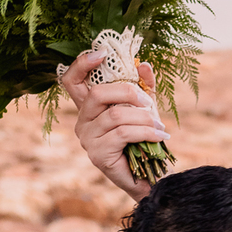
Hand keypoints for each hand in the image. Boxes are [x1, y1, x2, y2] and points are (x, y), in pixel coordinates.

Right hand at [57, 50, 170, 199]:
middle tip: (149, 103)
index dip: (81, 64)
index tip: (102, 53)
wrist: (150, 178)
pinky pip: (123, 134)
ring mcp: (87, 139)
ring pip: (116, 116)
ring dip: (143, 118)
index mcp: (89, 108)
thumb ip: (144, 86)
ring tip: (160, 127)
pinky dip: (146, 132)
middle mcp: (82, 122)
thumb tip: (144, 64)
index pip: (71, 81)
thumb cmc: (144, 142)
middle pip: (98, 94)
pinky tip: (160, 136)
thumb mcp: (146, 110)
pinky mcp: (97, 154)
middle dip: (128, 92)